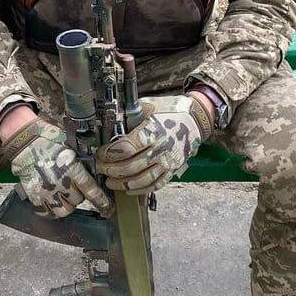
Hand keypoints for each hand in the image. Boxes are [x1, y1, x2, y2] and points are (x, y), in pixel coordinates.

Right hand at [3, 117, 112, 217]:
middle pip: (78, 201)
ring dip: (65, 205)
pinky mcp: (34, 195)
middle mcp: (61, 183)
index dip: (101, 200)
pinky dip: (49, 210)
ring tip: (63, 196)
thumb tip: (93, 169)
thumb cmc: (48, 138)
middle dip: (78, 196)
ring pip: (63, 210)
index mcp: (72, 168)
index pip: (91, 190)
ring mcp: (47, 191)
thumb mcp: (70, 146)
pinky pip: (46, 212)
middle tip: (73, 187)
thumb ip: (81, 161)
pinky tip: (51, 202)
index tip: (107, 207)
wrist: (24, 139)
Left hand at [95, 95, 212, 194]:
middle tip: (100, 167)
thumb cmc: (170, 111)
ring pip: (141, 180)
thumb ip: (131, 113)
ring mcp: (167, 162)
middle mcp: (161, 149)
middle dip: (111, 169)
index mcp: (154, 131)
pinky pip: (155, 185)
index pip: (127, 148)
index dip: (109, 153)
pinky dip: (139, 190)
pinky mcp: (172, 171)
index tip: (100, 153)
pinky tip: (127, 189)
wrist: (195, 120)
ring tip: (110, 181)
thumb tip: (110, 119)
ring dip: (122, 184)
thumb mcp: (150, 106)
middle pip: (131, 166)